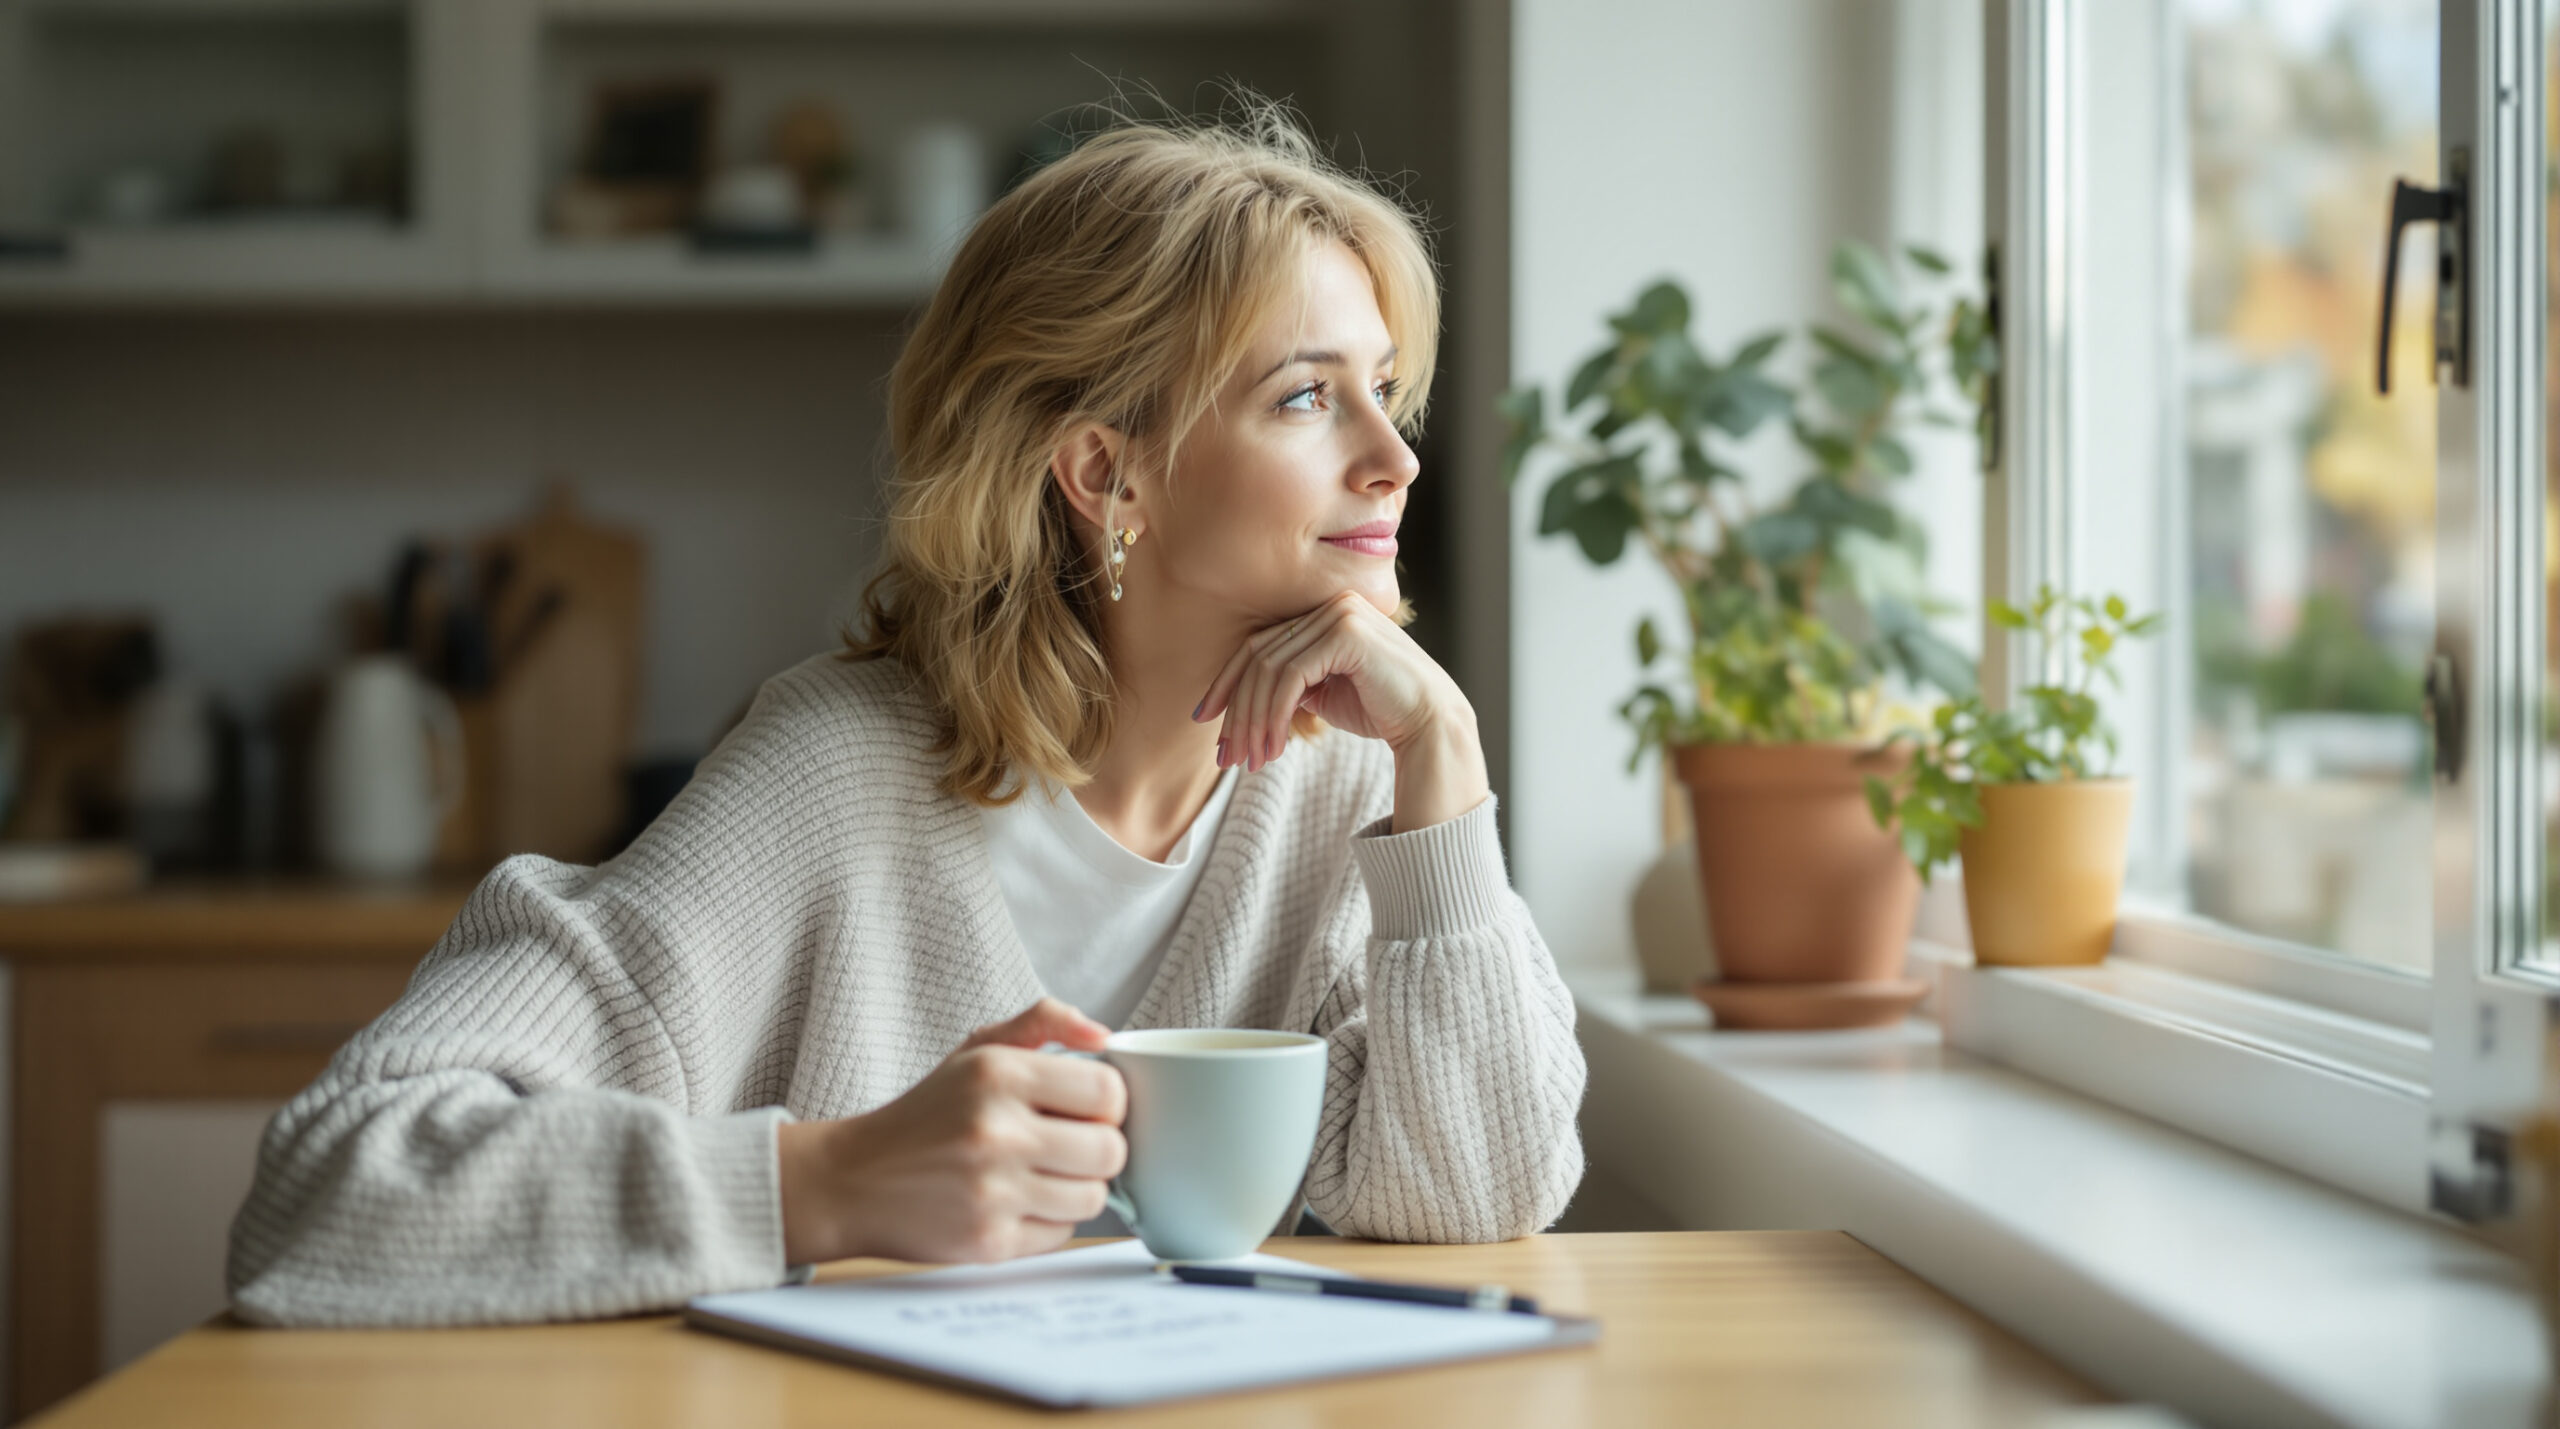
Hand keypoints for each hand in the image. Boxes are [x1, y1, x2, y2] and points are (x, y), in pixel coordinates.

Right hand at [777, 999, 1126, 1265]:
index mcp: (998, 1073)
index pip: (1109, 1092)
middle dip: (1096, 1149)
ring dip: (1075, 1188)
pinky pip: (1061, 1234)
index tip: (1083, 1110)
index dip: (1106, 1104)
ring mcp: (992, 1192)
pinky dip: (1047, 1221)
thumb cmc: (926, 1114)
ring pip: (1093, 1197)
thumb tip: (1104, 1034)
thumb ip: (1043, 1022)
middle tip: (1065, 1146)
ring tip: (1038, 1174)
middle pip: (1110, 1152)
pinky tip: (1014, 1203)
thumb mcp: (975, 1050)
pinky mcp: (988, 1242)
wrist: (852, 1180)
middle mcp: (996, 1131)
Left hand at [1193, 591, 1490, 830]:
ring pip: (1269, 669)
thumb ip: (1288, 684)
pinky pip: (1289, 677)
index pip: (1260, 644)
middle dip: (1236, 710)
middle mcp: (1331, 603)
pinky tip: (1272, 746)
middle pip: (1258, 656)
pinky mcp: (1346, 633)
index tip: (1206, 719)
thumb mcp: (1323, 692)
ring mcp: (1340, 613)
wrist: (1431, 725)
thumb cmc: (1381, 710)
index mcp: (1325, 611)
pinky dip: (1272, 715)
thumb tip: (1240, 699)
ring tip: (1249, 760)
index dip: (1228, 683)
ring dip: (1253, 720)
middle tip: (1226, 755)